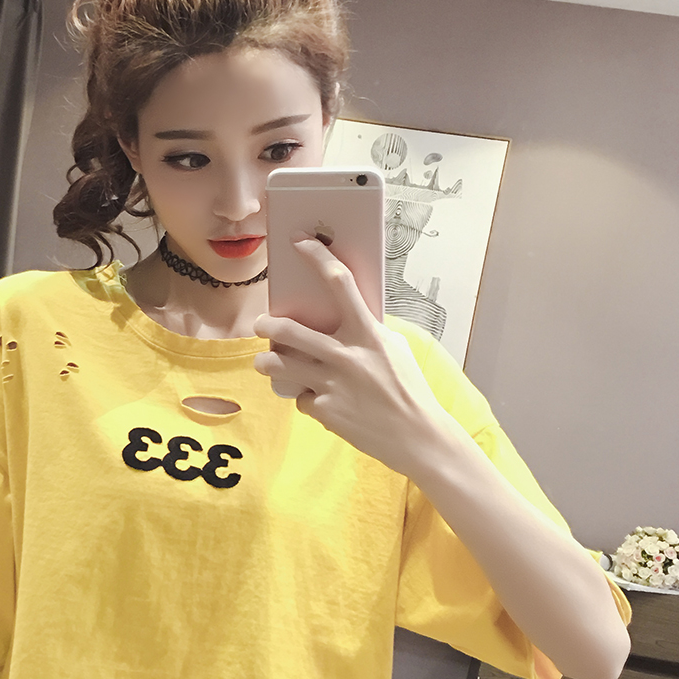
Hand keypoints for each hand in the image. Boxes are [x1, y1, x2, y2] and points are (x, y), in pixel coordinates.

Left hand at [253, 237, 452, 476]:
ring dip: (267, 363)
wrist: (416, 436)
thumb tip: (342, 315)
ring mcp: (332, 384)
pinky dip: (308, 399)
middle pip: (290, 331)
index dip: (317, 257)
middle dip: (267, 326)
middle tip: (262, 324)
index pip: (340, 283)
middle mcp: (346, 355)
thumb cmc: (407, 389)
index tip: (299, 242)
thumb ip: (367, 331)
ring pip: (279, 366)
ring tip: (266, 363)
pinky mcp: (324, 410)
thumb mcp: (394, 350)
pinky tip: (323, 403)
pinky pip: (302, 398)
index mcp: (368, 333)